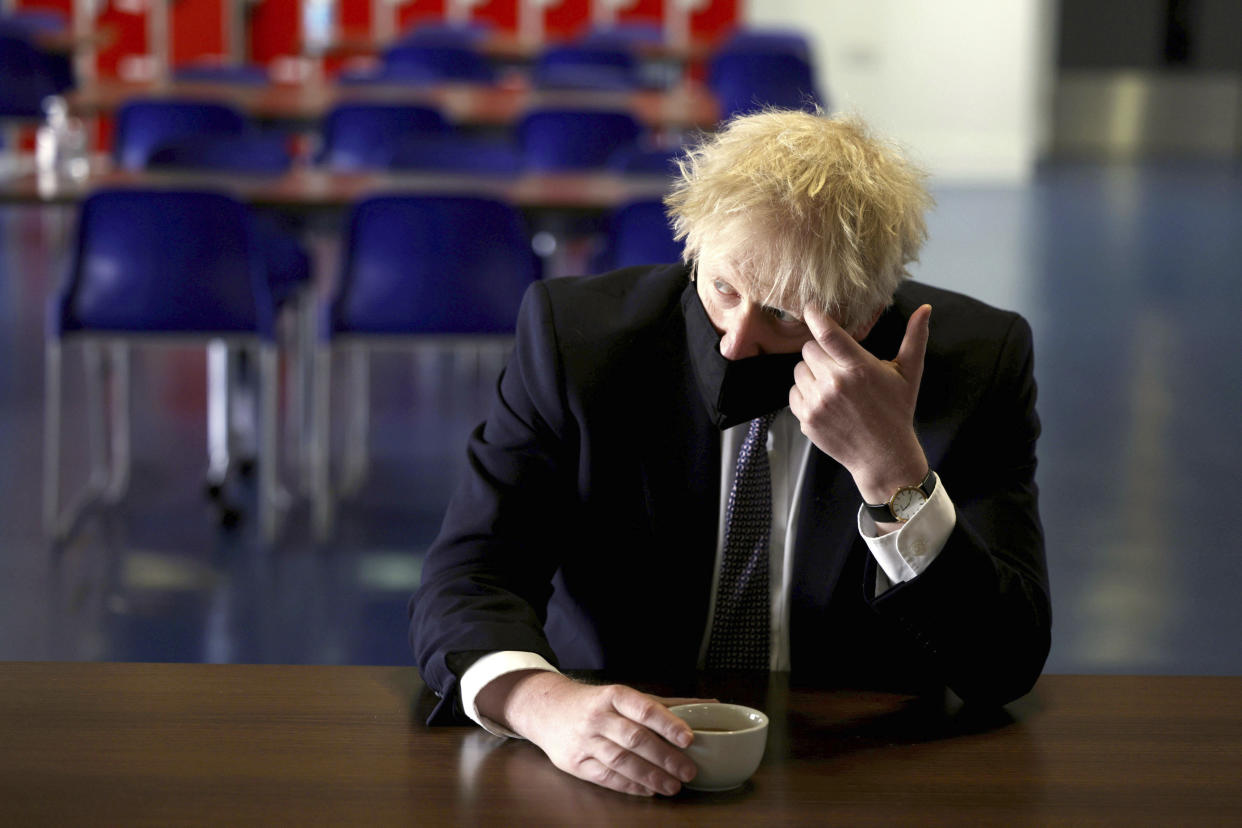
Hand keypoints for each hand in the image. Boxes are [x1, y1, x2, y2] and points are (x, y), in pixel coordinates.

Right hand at [476, 671, 701, 796]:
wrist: (548, 709)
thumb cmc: (596, 703)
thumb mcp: (624, 696)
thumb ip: (663, 704)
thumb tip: (710, 705)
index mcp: (613, 695)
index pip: (643, 707)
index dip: (667, 723)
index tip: (689, 738)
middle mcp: (597, 716)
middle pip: (635, 738)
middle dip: (665, 757)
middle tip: (688, 771)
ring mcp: (584, 740)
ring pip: (621, 761)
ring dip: (650, 776)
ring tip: (673, 786)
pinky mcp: (575, 762)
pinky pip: (606, 777)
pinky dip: (630, 785)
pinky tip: (648, 790)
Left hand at [789, 304, 931, 503]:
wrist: (883, 455)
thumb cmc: (896, 411)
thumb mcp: (909, 374)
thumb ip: (914, 338)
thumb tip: (925, 308)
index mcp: (859, 368)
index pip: (827, 334)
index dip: (814, 316)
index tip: (809, 309)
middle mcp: (835, 384)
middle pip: (808, 349)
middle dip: (820, 352)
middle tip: (837, 365)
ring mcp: (818, 403)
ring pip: (799, 370)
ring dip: (811, 373)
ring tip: (833, 385)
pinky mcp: (807, 419)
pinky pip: (793, 393)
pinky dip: (805, 393)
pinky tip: (825, 401)